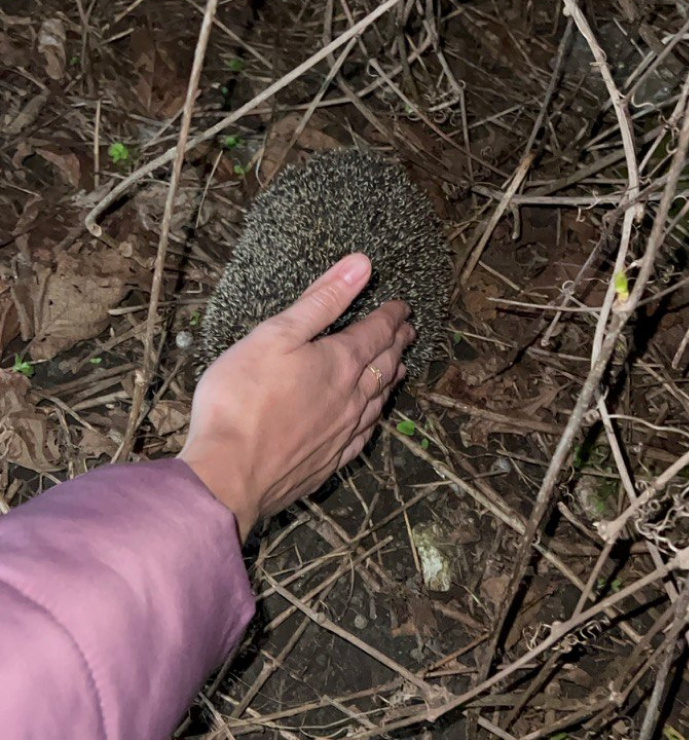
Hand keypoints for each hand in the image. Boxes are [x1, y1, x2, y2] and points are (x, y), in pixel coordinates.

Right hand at [179, 254, 414, 539]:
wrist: (229, 473)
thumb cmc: (243, 398)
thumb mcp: (277, 334)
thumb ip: (322, 299)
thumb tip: (363, 265)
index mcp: (340, 362)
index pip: (377, 332)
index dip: (391, 316)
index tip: (402, 307)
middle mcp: (351, 397)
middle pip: (384, 364)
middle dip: (397, 344)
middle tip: (407, 332)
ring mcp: (343, 432)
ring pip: (378, 400)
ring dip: (391, 379)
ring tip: (399, 368)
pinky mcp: (329, 460)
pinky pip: (363, 434)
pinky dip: (374, 417)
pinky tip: (370, 418)